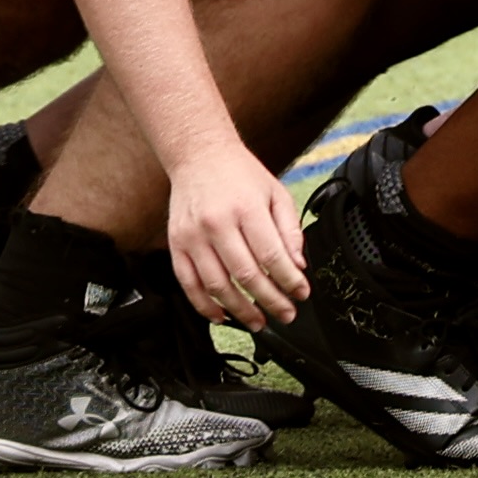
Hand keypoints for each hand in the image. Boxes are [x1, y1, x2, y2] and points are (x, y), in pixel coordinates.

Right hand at [166, 154, 310, 328]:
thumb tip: (298, 266)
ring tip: (258, 321)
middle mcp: (217, 224)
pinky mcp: (176, 245)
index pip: (272, 256)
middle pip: (246, 276)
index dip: (289, 281)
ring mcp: (193, 236)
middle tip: (286, 314)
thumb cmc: (241, 175)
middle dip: (270, 301)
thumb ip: (290, 230)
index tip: (301, 294)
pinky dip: (204, 305)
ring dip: (240, 310)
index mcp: (247, 209)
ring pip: (217, 286)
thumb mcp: (276, 193)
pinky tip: (222, 315)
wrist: (199, 155)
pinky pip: (189, 284)